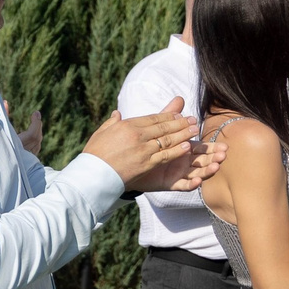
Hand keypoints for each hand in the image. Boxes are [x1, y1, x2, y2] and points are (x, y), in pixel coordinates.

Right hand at [11, 104, 43, 157]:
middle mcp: (21, 154)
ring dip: (37, 132)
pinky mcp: (26, 161)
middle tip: (36, 115)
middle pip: (36, 138)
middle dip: (37, 125)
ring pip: (37, 144)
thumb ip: (2, 115)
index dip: (35, 123)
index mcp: (14, 146)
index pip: (31, 135)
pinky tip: (35, 134)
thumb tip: (6, 102)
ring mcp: (24, 158)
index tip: (35, 112)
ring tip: (35, 123)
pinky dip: (36, 140)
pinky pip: (35, 149)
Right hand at [82, 97, 201, 193]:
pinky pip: (166, 155)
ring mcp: (143, 150)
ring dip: (183, 134)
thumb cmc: (94, 155)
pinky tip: (187, 147)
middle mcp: (137, 135)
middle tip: (193, 120)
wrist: (93, 175)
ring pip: (168, 140)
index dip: (167, 115)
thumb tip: (116, 114)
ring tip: (195, 130)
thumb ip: (111, 122)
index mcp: (126, 125)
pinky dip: (177, 150)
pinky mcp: (146, 164)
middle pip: (163, 127)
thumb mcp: (101, 133)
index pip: (152, 118)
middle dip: (180, 122)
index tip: (178, 114)